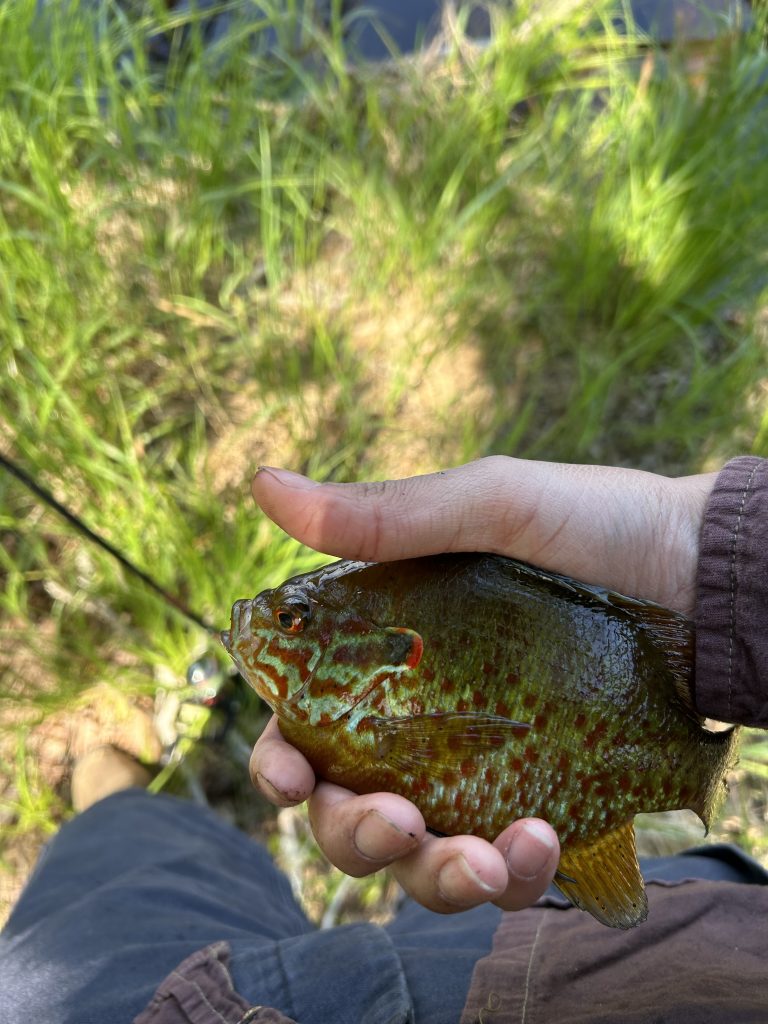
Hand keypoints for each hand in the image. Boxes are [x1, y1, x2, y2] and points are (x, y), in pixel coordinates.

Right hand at [249, 456, 716, 912]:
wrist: (709, 572)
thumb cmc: (597, 525)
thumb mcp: (493, 505)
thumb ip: (386, 515)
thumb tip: (262, 484)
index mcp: (390, 658)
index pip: (308, 726)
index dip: (280, 763)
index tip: (286, 777)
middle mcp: (426, 724)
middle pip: (351, 811)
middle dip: (356, 835)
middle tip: (397, 824)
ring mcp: (485, 772)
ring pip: (424, 860)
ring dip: (435, 879)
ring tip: (484, 863)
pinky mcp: (545, 804)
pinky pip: (510, 870)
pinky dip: (516, 876)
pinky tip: (540, 845)